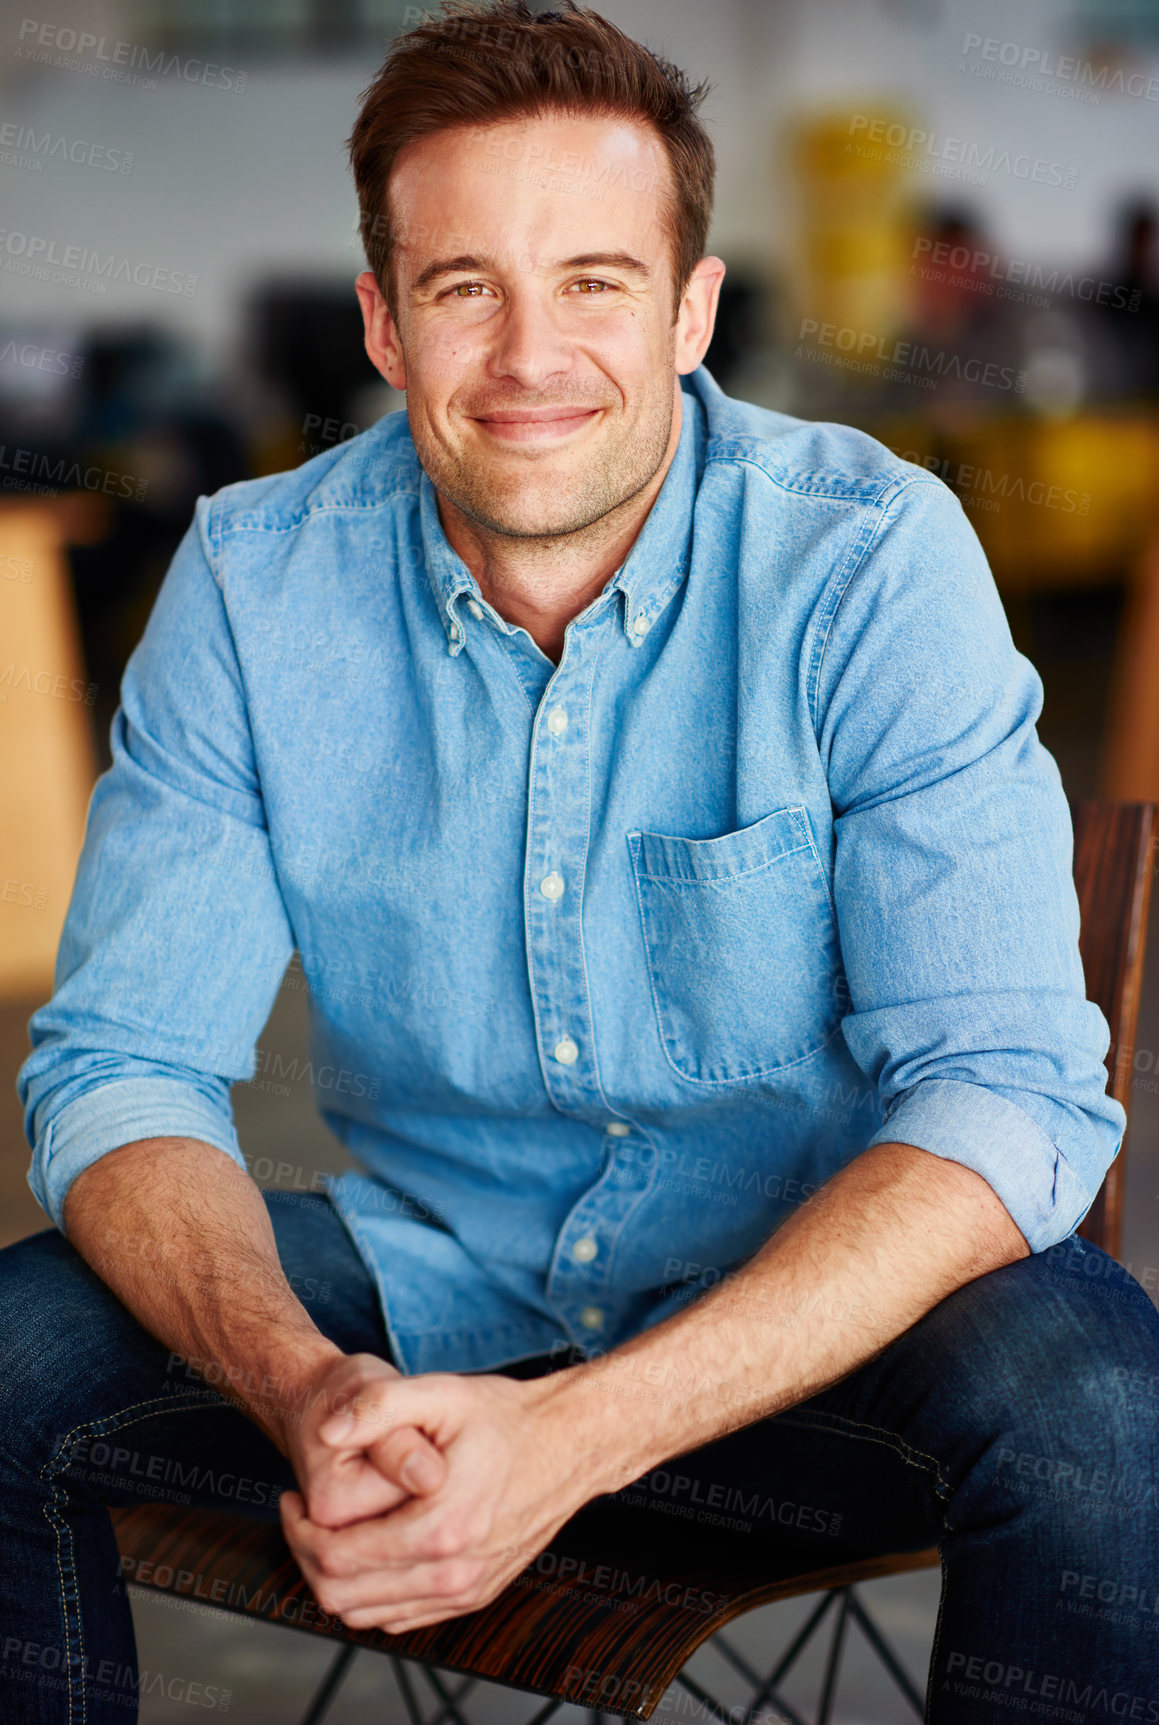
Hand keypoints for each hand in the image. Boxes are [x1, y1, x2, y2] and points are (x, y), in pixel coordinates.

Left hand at [280, 1368, 585, 1632]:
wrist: (569, 1444)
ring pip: (366, 1614)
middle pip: (343, 1594)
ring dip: (334, 1577)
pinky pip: (399, 1617)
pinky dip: (370, 1592)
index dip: (298, 1529)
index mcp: (439, 1528)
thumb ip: (380, 1406)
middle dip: (307, 1555)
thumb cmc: (505, 1417)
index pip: (336, 1556)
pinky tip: (368, 1547)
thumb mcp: (442, 1393)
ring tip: (329, 1530)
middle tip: (301, 1515)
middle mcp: (453, 1572)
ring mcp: (465, 1590)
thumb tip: (327, 1432)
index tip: (292, 1498)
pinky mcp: (473, 1595)